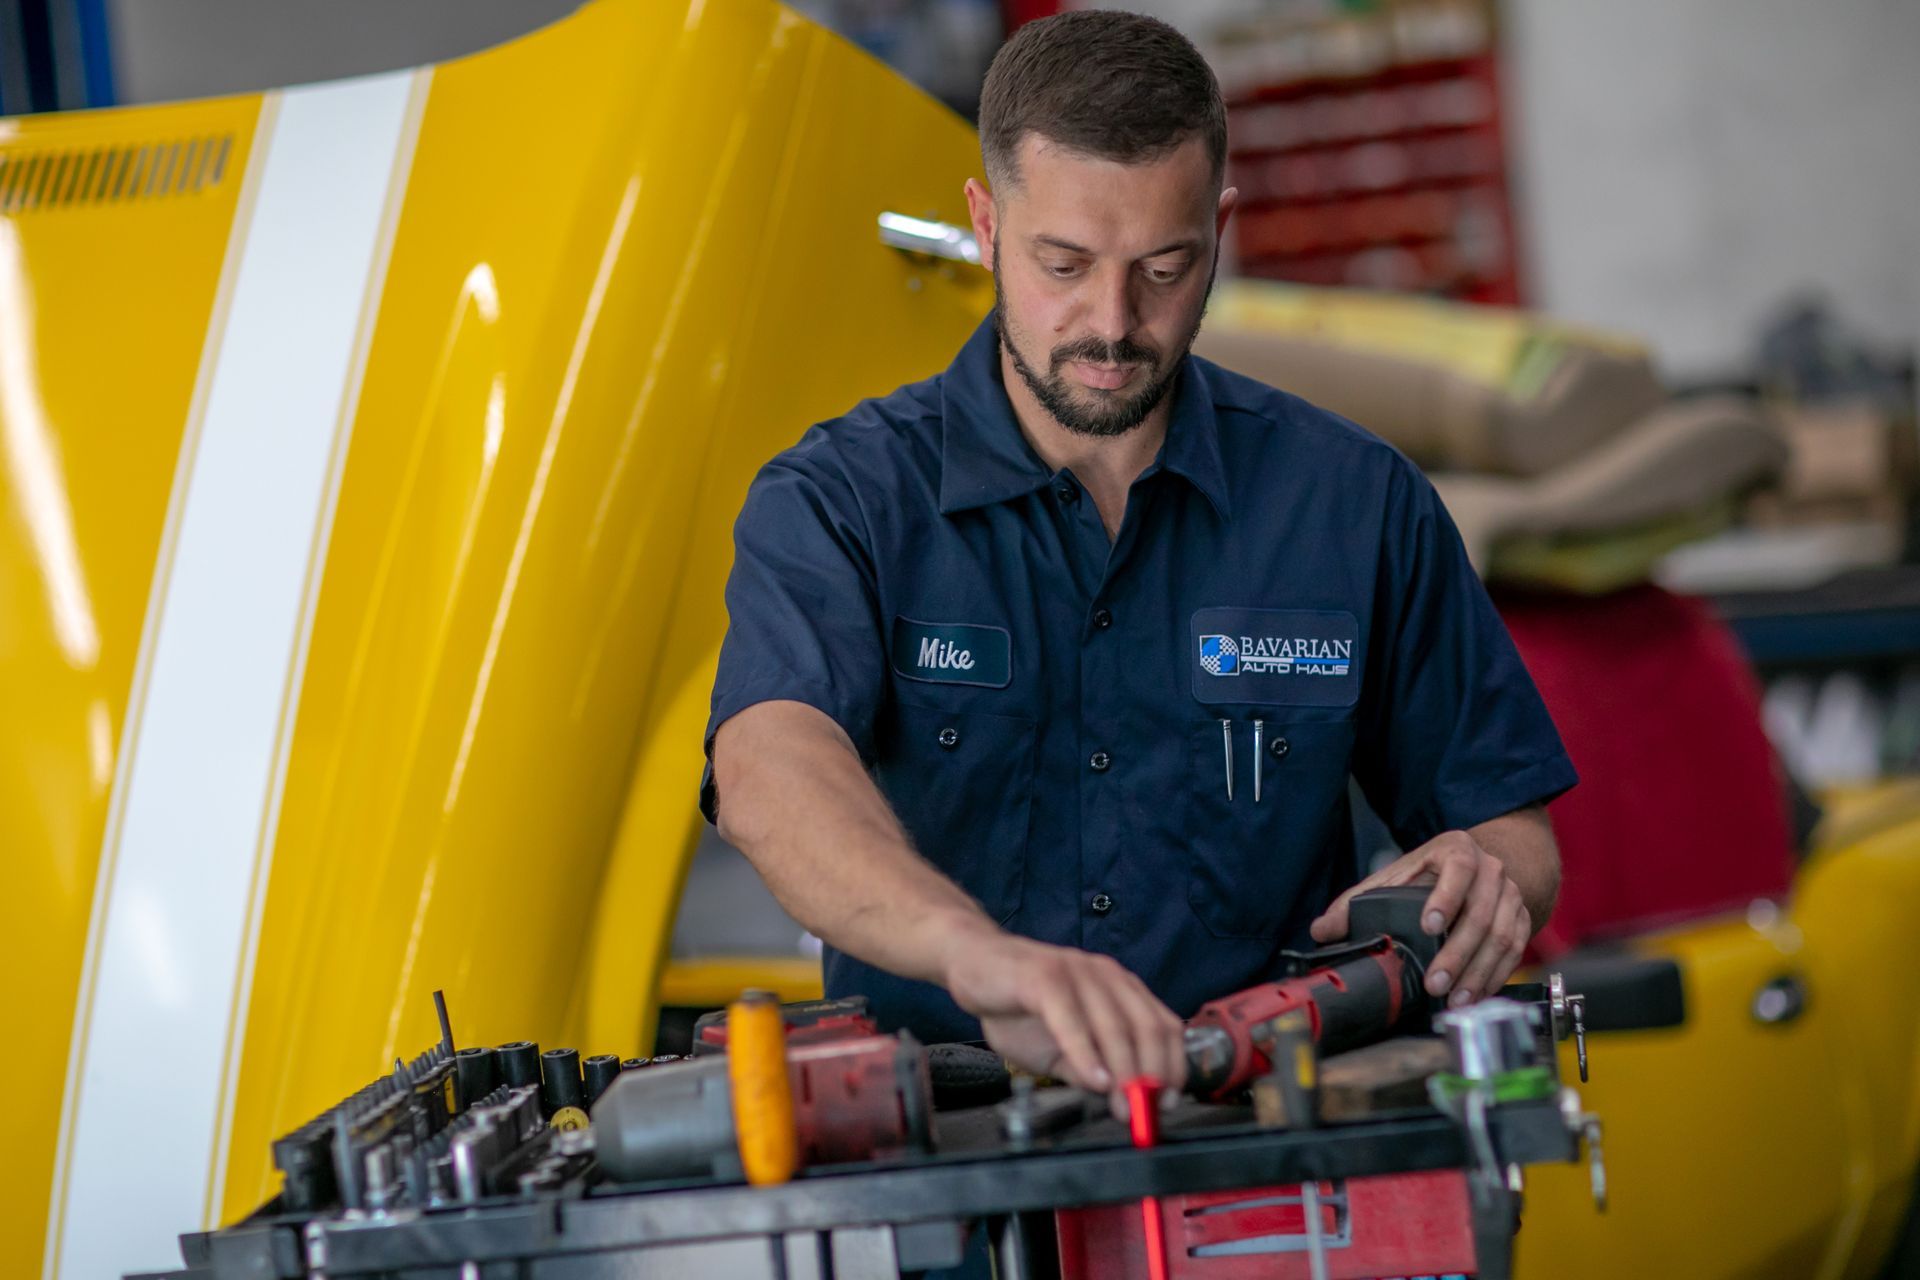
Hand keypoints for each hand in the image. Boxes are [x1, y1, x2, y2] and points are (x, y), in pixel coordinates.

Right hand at [939, 924, 1186, 1114]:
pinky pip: (1071, 1017)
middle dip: (1149, 1076)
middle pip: (1146, 1028)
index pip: (1164, 1026)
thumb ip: (1088, 1070)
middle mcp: (1106, 975)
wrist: (973, 966)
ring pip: (1114, 1024)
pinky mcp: (1044, 976)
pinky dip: (1085, 1052)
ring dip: (1123, 1070)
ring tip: (1122, 1104)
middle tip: (1143, 1112)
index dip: (1172, 1067)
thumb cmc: (1018, 1007)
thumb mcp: (1059, 1051)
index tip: (1167, 1102)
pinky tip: (1092, 1078)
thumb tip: (1118, 1099)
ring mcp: (1076, 972)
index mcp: (1120, 989)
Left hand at [1308, 830, 1531, 1008]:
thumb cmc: (1430, 873)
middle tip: (1436, 982)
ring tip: (1455, 999)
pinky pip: (1514, 952)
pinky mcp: (1523, 920)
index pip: (1458, 869)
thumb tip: (1321, 930)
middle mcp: (1491, 871)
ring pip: (1502, 938)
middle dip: (1457, 953)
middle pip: (1481, 914)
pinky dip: (1495, 977)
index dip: (1445, 897)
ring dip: (1478, 973)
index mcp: (1457, 850)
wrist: (1479, 868)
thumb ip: (1357, 901)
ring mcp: (1511, 896)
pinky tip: (1475, 996)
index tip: (1428, 926)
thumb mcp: (1393, 877)